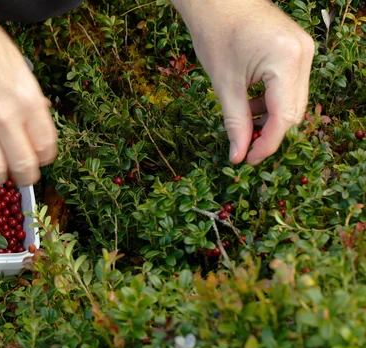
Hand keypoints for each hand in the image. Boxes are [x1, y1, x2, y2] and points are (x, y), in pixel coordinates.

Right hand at [0, 1, 56, 185]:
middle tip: (21, 177)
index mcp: (28, 100)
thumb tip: (37, 126)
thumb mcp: (17, 67)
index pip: (46, 147)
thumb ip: (28, 99)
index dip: (43, 159)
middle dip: (25, 178)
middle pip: (23, 168)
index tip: (38, 160)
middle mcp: (6, 117)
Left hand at [172, 0, 314, 164]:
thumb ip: (235, 123)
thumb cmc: (215, 34)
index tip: (248, 160)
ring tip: (243, 124)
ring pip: (294, 100)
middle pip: (294, 110)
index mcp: (287, 60)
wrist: (216, 0)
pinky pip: (291, 85)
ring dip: (270, 118)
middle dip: (270, 133)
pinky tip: (250, 104)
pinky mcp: (297, 49)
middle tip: (245, 148)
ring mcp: (304, 49)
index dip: (268, 144)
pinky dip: (272, 100)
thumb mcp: (224, 85)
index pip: (285, 116)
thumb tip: (238, 156)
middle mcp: (303, 54)